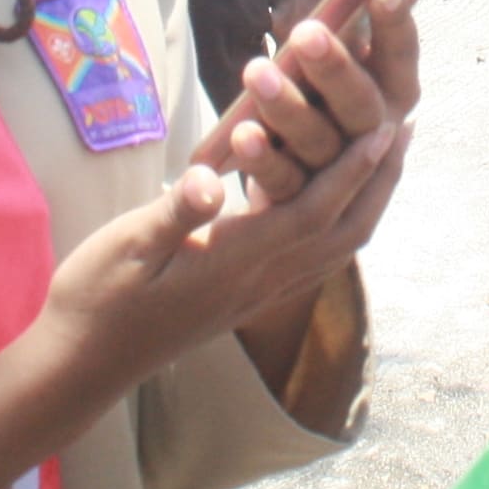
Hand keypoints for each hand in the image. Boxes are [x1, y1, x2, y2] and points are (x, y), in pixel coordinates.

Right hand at [35, 113, 406, 406]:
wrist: (85, 363)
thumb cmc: (99, 295)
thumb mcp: (127, 244)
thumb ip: (175, 212)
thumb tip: (212, 180)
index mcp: (235, 260)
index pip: (312, 210)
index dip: (352, 169)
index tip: (384, 125)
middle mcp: (260, 281)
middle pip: (343, 231)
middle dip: (378, 180)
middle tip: (403, 127)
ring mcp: (258, 295)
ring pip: (335, 248)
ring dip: (367, 200)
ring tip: (385, 155)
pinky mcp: (249, 300)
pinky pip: (316, 260)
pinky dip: (340, 222)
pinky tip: (338, 198)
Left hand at [199, 0, 418, 210]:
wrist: (293, 205)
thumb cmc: (311, 102)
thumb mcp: (323, 67)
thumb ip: (333, 37)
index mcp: (392, 94)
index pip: (401, 56)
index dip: (396, 25)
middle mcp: (378, 137)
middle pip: (361, 105)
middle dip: (335, 68)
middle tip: (306, 31)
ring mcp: (343, 180)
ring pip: (320, 142)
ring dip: (289, 107)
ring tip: (257, 72)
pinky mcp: (302, 208)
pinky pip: (283, 181)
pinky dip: (263, 158)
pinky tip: (241, 132)